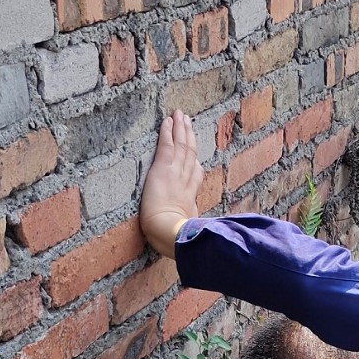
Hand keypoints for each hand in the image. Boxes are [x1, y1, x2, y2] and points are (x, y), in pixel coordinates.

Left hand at [140, 111, 203, 258]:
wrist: (170, 234)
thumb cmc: (175, 241)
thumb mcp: (185, 236)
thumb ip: (187, 233)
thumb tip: (187, 243)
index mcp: (189, 199)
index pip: (194, 177)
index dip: (195, 164)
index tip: (195, 156)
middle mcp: (185, 183)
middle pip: (190, 155)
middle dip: (190, 138)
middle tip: (189, 123)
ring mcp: (175, 174)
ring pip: (181, 146)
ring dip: (181, 129)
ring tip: (180, 115)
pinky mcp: (163, 169)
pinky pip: (167, 145)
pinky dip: (168, 132)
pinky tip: (168, 120)